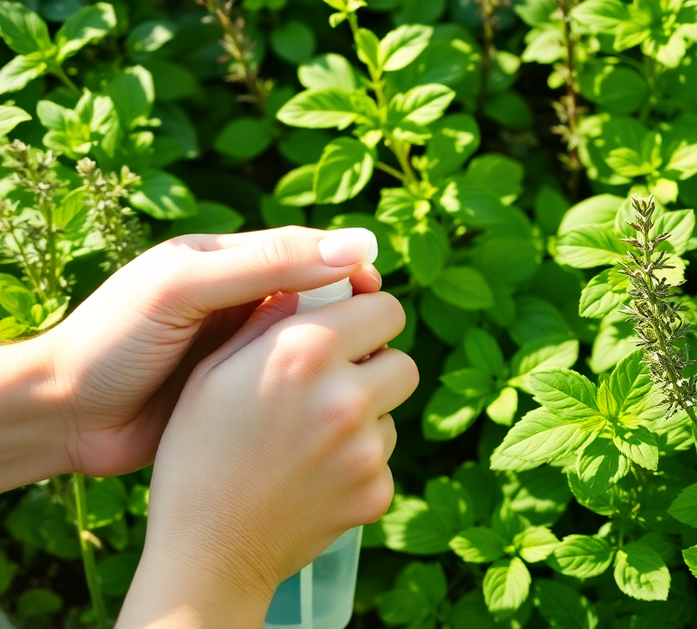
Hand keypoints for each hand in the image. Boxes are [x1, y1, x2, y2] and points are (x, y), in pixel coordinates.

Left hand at [42, 227, 380, 479]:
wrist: (64, 416)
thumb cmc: (114, 341)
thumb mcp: (184, 288)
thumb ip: (264, 264)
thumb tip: (356, 246)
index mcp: (229, 261)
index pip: (307, 251)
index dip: (347, 266)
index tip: (376, 291)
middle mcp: (242, 301)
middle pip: (319, 296)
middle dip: (349, 313)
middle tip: (371, 339)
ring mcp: (245, 349)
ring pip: (313, 342)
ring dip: (338, 353)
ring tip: (358, 373)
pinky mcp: (246, 394)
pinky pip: (296, 384)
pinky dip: (319, 389)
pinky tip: (336, 404)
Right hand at [117, 285, 415, 626]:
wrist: (205, 552)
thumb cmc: (199, 453)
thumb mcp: (214, 371)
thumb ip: (272, 319)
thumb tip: (316, 282)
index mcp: (304, 350)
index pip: (385, 307)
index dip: (368, 316)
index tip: (352, 329)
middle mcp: (346, 394)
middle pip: (403, 360)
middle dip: (376, 365)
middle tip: (337, 383)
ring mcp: (366, 448)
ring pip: (393, 411)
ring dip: (367, 416)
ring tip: (311, 437)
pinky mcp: (377, 491)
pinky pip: (383, 458)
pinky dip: (359, 463)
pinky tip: (315, 475)